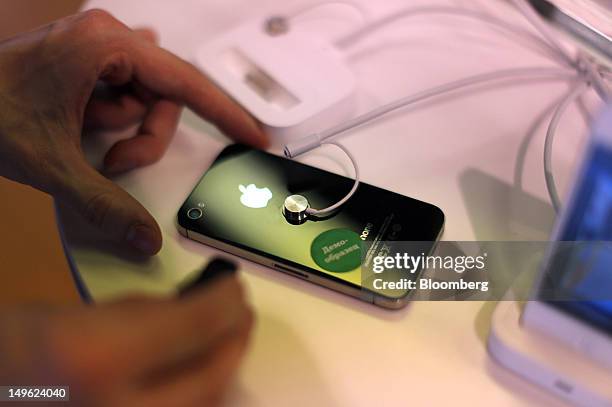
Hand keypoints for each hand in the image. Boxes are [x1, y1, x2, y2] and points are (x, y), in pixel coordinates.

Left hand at [0, 10, 267, 254]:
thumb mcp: (53, 164)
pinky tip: (105, 112)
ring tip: (84, 137)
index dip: (225, 113)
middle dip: (144, 135)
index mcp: (106, 46)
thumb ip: (104, 204)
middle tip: (114, 161)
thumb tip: (147, 240)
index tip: (255, 135)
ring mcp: (95, 44)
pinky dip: (118, 113)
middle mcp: (106, 36)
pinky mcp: (86, 57)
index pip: (185, 83)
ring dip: (123, 128)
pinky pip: (125, 88)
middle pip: (163, 97)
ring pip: (143, 98)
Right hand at [0, 275, 253, 406]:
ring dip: (222, 371)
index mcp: (98, 357)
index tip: (235, 286)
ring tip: (227, 339)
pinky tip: (200, 371)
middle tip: (242, 314)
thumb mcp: (80, 314)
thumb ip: (146, 314)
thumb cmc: (17, 345)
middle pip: (209, 379)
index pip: (195, 325)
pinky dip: (200, 395)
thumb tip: (199, 308)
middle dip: (235, 341)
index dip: (226, 301)